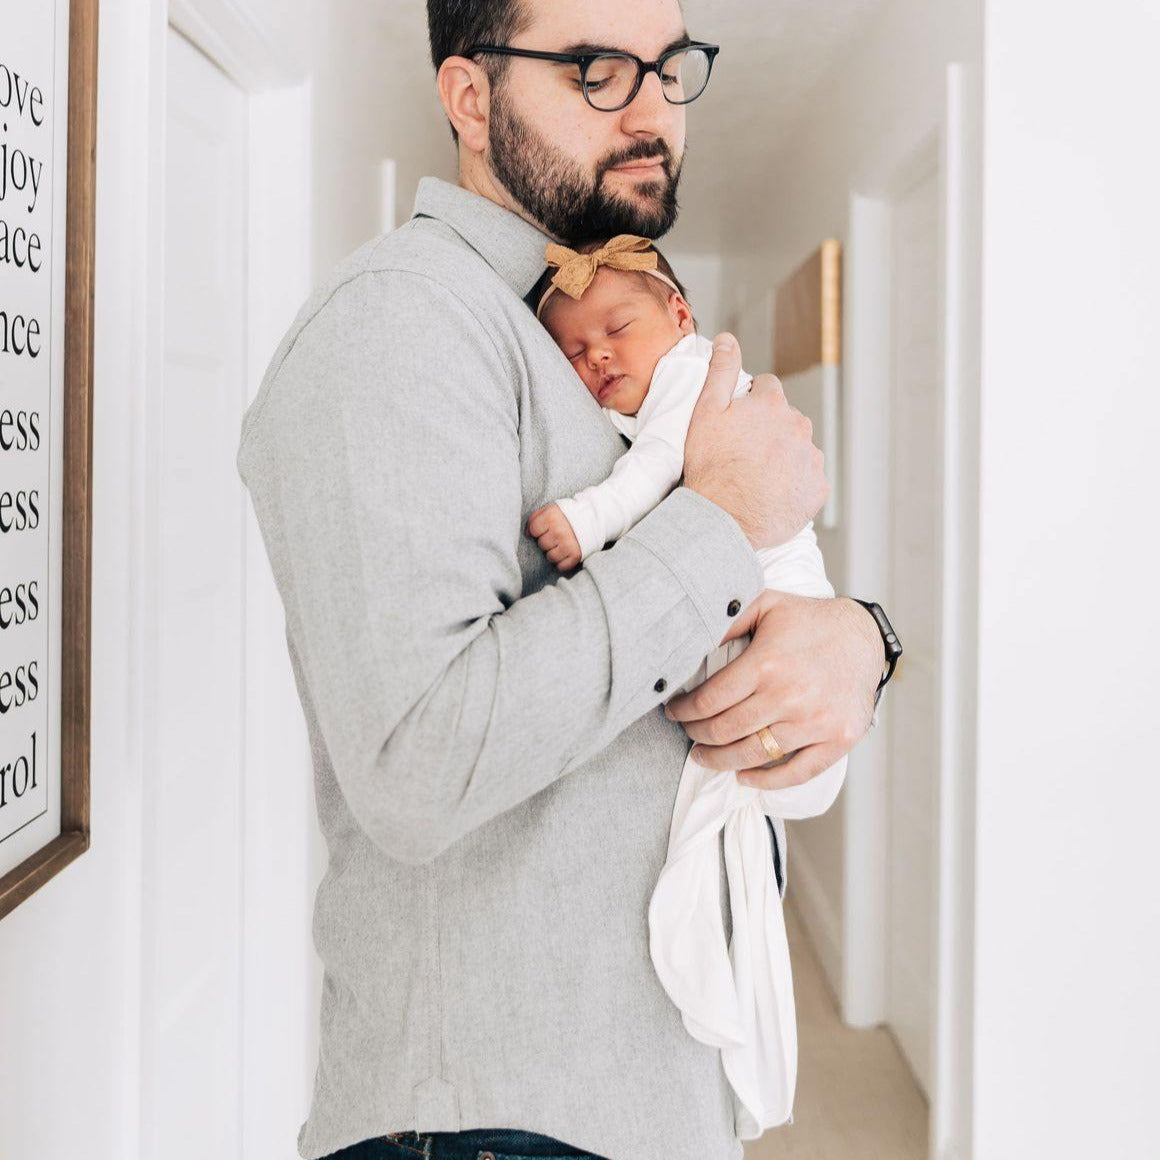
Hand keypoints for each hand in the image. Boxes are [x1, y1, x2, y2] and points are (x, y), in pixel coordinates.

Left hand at [526, 503, 581, 572]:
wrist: (592, 517)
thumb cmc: (566, 515)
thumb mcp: (550, 510)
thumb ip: (534, 518)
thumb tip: (527, 534)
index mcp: (551, 516)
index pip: (533, 530)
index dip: (537, 531)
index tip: (545, 529)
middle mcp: (559, 530)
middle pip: (542, 545)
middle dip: (547, 542)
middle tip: (556, 536)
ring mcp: (568, 544)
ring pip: (550, 557)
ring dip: (554, 553)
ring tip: (561, 545)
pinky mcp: (576, 555)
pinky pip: (561, 566)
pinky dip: (563, 562)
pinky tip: (566, 553)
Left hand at [663, 592, 883, 788]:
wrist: (863, 635)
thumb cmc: (808, 621)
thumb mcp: (766, 605)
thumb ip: (728, 620)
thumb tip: (693, 639)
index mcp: (767, 664)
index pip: (710, 700)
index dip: (684, 711)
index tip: (674, 712)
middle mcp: (790, 696)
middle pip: (726, 730)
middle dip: (697, 736)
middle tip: (688, 734)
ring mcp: (816, 722)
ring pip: (753, 754)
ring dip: (721, 760)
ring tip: (705, 756)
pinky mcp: (838, 739)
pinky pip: (796, 773)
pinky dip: (766, 780)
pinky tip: (744, 776)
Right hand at [684, 333, 828, 549]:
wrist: (724, 519)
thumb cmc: (710, 467)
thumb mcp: (705, 412)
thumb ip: (720, 371)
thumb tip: (727, 339)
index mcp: (773, 404)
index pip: (768, 389)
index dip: (750, 403)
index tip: (738, 423)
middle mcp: (799, 426)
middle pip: (786, 419)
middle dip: (769, 430)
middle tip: (744, 453)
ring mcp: (811, 459)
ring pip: (799, 448)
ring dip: (784, 456)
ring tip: (757, 476)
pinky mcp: (817, 489)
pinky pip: (809, 480)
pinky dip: (795, 484)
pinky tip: (773, 493)